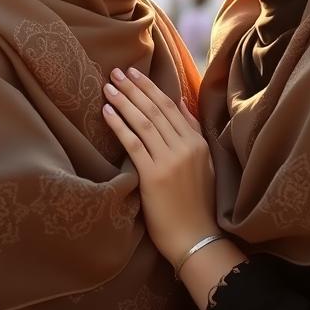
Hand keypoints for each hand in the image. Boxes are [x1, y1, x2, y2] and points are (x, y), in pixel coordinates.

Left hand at [101, 66, 218, 267]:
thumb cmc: (197, 203)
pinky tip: (107, 112)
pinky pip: (133, 144)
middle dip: (133, 88)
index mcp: (197, 142)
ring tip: (108, 87)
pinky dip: (119, 125)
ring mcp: (169, 161)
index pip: (170, 106)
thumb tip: (180, 102)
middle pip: (154, 109)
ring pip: (143, 122)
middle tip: (116, 72)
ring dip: (124, 101)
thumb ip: (192, 131)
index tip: (134, 73)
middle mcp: (184, 147)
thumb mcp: (203, 163)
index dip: (149, 87)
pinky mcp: (153, 176)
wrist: (195, 238)